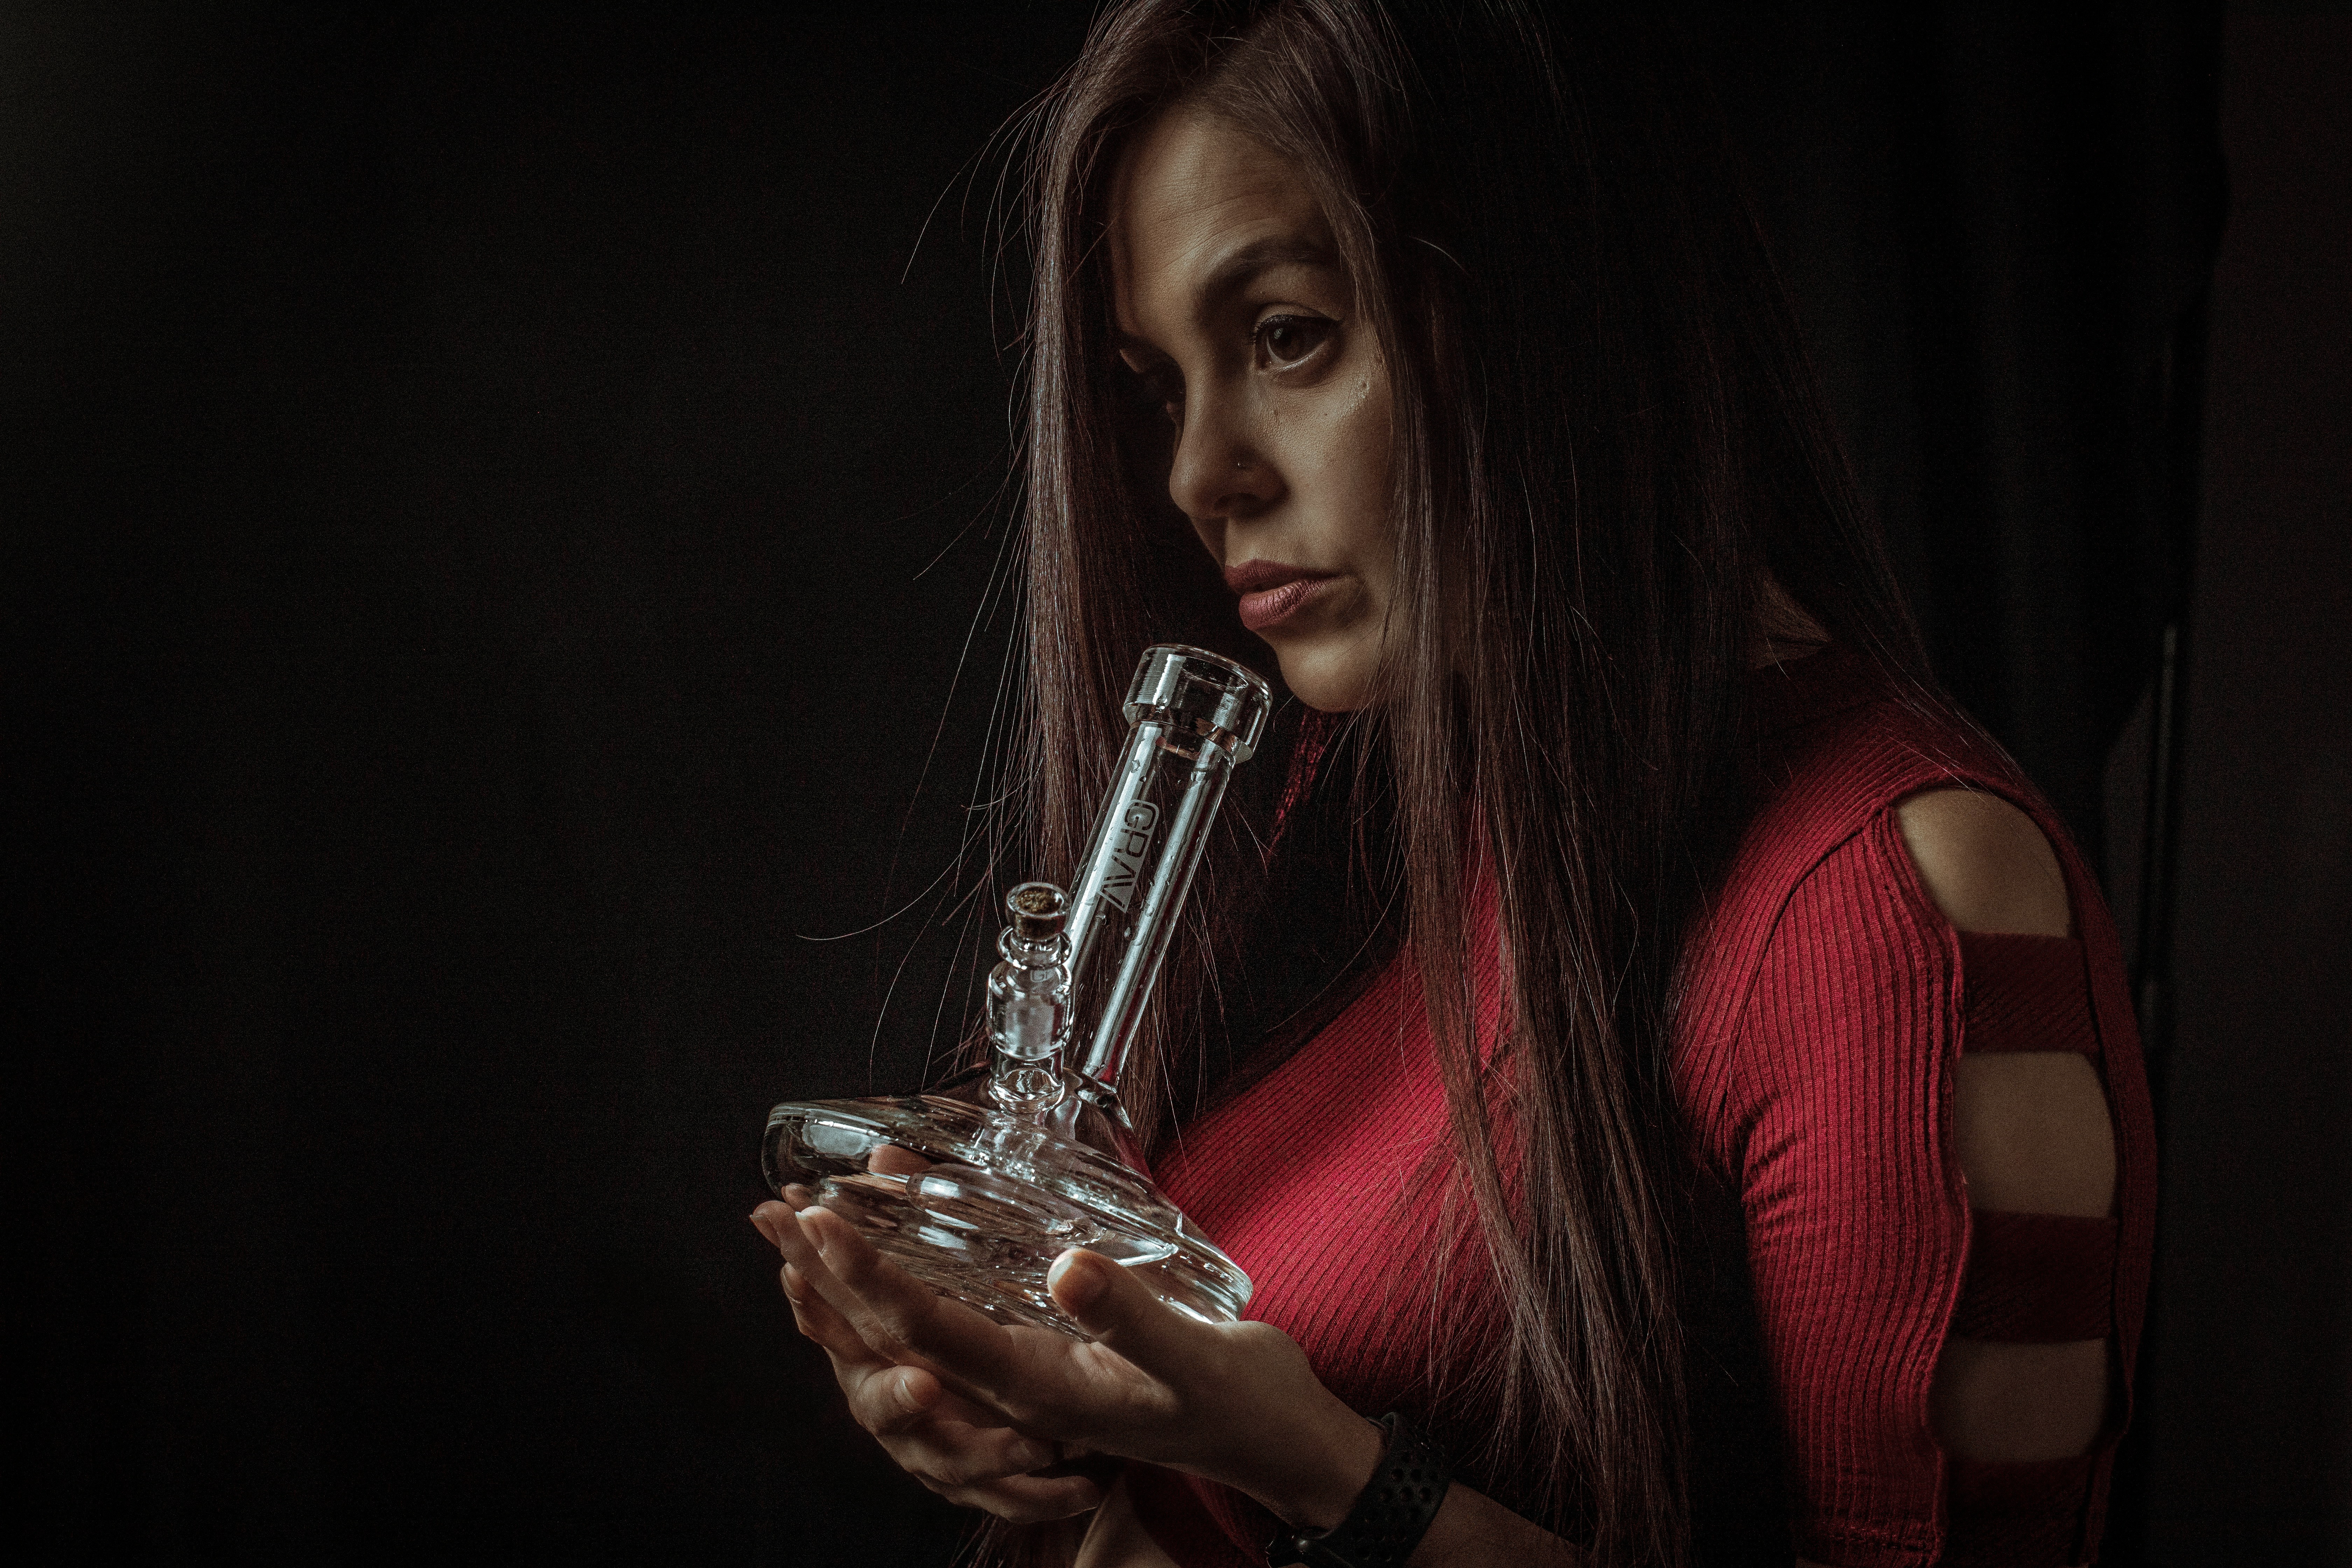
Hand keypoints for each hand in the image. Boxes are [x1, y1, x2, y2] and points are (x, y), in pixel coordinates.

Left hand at [755, 1195, 1382, 1531]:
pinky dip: (906, 1283)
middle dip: (830, 1275)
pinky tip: (893, 1244)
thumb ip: (1131, 1318)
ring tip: (802, 1230)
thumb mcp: (1195, 1359)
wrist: (1276, 1440)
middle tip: (774, 1214)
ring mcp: (1025, 1378)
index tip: (820, 1223)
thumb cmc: (1240, 1402)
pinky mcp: (1042, 1359)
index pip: (927, 1332)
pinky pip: (951, 1326)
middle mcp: (1017, 1390)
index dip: (868, 1275)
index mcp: (1041, 1391)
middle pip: (896, 1335)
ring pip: (912, 1333)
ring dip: (853, 1282)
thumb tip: (1066, 1269)